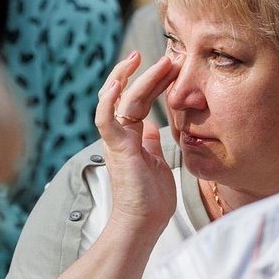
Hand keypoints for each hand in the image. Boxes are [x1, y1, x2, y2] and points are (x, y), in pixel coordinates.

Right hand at [93, 51, 178, 240]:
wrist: (145, 223)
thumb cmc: (152, 199)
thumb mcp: (158, 161)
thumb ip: (152, 142)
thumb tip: (153, 126)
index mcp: (131, 135)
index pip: (140, 99)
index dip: (154, 81)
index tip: (172, 65)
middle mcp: (120, 133)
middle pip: (130, 93)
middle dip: (148, 72)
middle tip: (168, 55)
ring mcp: (116, 139)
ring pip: (119, 99)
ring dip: (136, 78)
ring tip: (152, 59)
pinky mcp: (116, 147)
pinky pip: (106, 117)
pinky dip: (109, 98)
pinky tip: (120, 81)